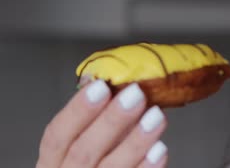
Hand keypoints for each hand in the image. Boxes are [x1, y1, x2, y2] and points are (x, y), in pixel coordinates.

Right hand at [36, 80, 167, 167]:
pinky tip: (160, 148)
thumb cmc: (93, 162)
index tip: (101, 86)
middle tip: (135, 95)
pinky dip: (146, 166)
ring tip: (156, 116)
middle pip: (83, 152)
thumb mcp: (85, 140)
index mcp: (53, 160)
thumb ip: (97, 119)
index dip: (78, 110)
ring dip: (136, 141)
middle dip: (111, 121)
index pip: (57, 135)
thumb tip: (116, 85)